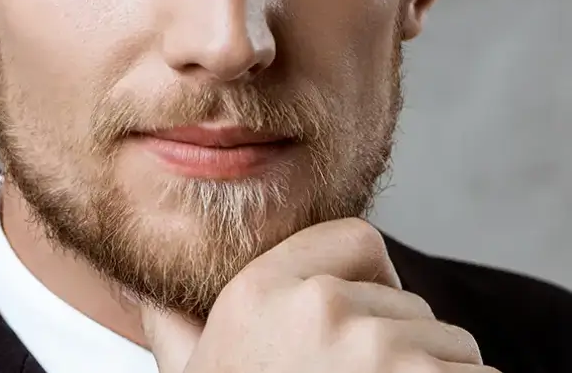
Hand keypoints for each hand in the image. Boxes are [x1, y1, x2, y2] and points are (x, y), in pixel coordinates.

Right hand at [140, 217, 499, 371]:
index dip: (368, 280)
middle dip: (402, 346)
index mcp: (262, 291)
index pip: (358, 237)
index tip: (353, 331)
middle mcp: (321, 308)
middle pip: (408, 300)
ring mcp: (380, 350)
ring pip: (449, 344)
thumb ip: (170, 325)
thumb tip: (138, 287)